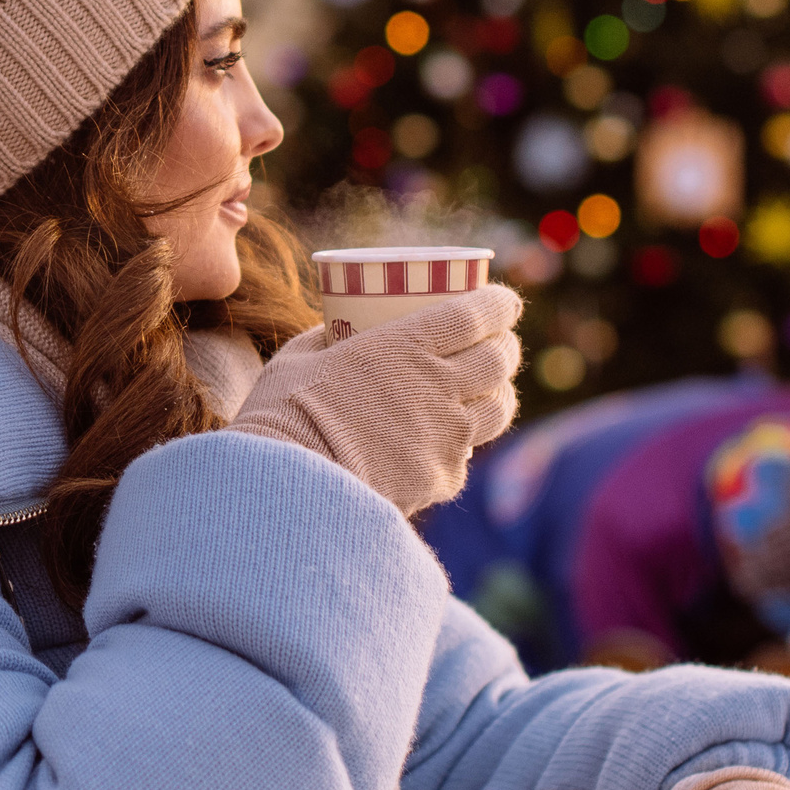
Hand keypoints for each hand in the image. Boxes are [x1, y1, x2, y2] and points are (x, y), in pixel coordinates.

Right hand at [228, 285, 522, 514]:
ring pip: (499, 409)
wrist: (292, 488)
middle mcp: (439, 386)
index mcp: (406, 345)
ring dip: (500, 394)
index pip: (477, 314)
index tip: (505, 301)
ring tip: (489, 391)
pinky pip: (466, 456)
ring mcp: (448, 435)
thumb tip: (329, 330)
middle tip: (498, 344)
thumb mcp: (297, 358)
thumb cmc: (284, 414)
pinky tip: (447, 443)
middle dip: (505, 346)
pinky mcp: (443, 478)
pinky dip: (462, 445)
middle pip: (499, 360)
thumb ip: (322, 339)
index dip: (499, 304)